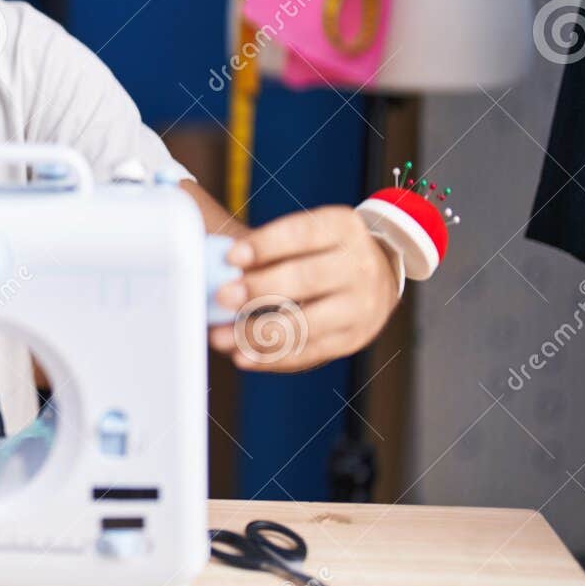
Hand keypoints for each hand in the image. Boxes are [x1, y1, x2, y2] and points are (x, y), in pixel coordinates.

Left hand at [208, 205, 400, 371]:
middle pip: (306, 278)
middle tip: (222, 297)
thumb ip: (260, 245)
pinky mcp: (350, 339)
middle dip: (259, 289)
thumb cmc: (320, 252)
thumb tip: (208, 257)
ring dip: (257, 332)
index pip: (302, 233)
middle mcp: (358, 265)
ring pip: (305, 324)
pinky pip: (308, 354)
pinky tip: (242, 355)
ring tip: (220, 337)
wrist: (376, 277)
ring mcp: (358, 306)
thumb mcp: (303, 235)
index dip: (265, 245)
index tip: (231, 257)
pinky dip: (270, 357)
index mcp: (342, 228)